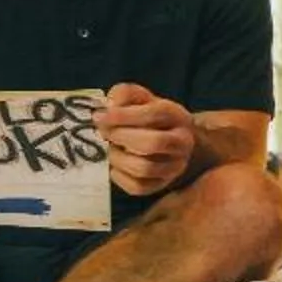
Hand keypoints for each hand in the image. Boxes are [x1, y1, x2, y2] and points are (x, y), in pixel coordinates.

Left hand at [95, 82, 193, 196]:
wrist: (166, 140)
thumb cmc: (147, 116)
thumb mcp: (138, 97)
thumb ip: (123, 94)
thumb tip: (108, 108)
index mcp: (177, 116)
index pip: (153, 115)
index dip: (123, 116)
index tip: (99, 116)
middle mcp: (182, 143)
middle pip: (153, 144)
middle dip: (121, 137)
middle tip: (104, 133)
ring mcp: (175, 167)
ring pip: (144, 168)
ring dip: (118, 158)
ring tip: (110, 148)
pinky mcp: (161, 185)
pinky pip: (137, 187)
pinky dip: (119, 176)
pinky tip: (115, 164)